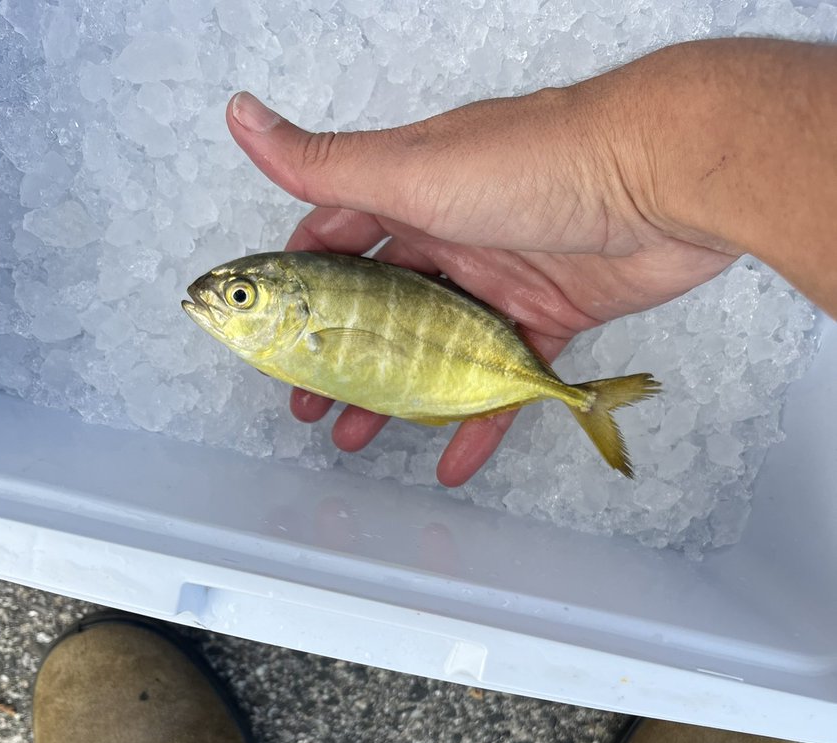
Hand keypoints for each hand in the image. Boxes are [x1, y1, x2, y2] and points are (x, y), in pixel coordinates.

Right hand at [226, 79, 734, 485]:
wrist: (661, 178)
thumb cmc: (537, 162)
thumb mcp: (413, 169)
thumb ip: (326, 166)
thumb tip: (245, 119)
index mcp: (413, 195)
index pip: (337, 244)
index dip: (302, 293)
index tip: (277, 337)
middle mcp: (453, 235)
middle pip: (383, 309)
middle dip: (345, 358)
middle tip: (316, 407)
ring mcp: (501, 280)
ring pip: (436, 351)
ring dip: (400, 397)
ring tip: (363, 441)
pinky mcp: (550, 316)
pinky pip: (504, 379)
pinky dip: (478, 422)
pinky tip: (453, 460)